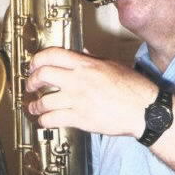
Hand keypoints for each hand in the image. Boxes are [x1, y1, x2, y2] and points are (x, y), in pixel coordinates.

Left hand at [26, 47, 155, 135]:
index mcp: (87, 65)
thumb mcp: (113, 65)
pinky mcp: (80, 118)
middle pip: (43, 75)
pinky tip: (44, 121)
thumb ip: (94, 59)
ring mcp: (78, 100)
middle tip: (30, 85)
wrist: (145, 110)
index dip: (37, 59)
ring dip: (35, 105)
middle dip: (31, 81)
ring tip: (33, 107)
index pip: (52, 55)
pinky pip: (54, 119)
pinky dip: (44, 121)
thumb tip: (82, 52)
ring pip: (44, 100)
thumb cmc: (134, 88)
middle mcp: (79, 80)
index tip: (33, 65)